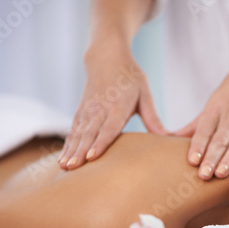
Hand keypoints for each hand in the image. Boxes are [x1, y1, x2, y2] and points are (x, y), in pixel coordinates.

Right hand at [58, 44, 167, 169]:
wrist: (106, 57)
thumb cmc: (130, 77)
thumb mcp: (145, 94)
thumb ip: (153, 117)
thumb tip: (167, 137)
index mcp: (117, 106)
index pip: (108, 128)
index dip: (100, 143)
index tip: (91, 157)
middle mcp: (99, 109)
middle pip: (89, 133)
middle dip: (80, 151)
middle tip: (73, 168)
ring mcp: (87, 110)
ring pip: (78, 133)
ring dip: (70, 150)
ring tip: (64, 167)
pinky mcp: (80, 111)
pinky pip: (73, 130)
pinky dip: (67, 144)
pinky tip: (62, 159)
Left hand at [173, 41, 228, 179]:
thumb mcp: (213, 103)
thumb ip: (196, 125)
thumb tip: (171, 140)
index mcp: (215, 109)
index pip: (204, 130)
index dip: (198, 146)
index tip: (192, 161)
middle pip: (220, 140)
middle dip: (212, 158)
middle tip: (204, 175)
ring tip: (221, 174)